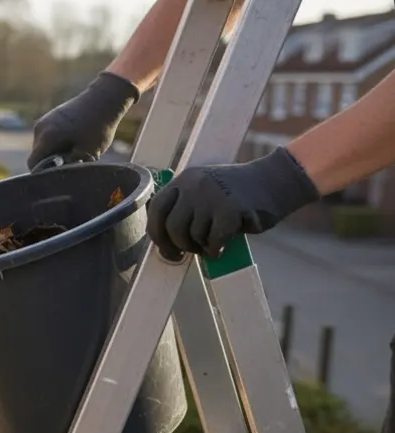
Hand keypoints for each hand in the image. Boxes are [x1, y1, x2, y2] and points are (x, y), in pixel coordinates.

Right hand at [27, 71, 139, 170]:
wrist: (105, 98)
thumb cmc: (98, 126)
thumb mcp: (88, 152)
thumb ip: (70, 165)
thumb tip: (59, 173)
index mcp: (47, 137)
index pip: (33, 163)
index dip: (43, 173)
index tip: (58, 176)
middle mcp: (41, 128)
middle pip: (37, 155)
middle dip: (51, 162)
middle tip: (70, 163)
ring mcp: (44, 120)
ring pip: (42, 145)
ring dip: (54, 151)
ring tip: (74, 149)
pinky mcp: (50, 116)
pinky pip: (47, 136)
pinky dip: (56, 142)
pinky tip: (73, 139)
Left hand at [147, 147, 321, 258]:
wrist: (276, 180)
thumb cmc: (238, 193)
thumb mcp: (205, 189)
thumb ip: (185, 206)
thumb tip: (166, 241)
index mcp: (184, 180)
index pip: (156, 209)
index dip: (156, 232)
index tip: (165, 247)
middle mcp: (194, 185)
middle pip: (171, 227)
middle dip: (177, 246)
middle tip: (187, 253)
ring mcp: (212, 196)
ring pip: (192, 235)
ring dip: (200, 247)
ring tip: (211, 245)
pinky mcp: (230, 209)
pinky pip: (213, 240)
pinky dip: (216, 250)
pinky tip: (222, 249)